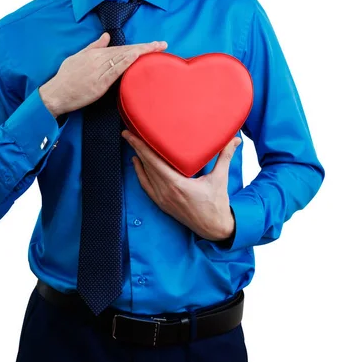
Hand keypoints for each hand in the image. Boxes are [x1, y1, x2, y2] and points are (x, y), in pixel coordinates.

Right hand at [39, 33, 167, 116]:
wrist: (55, 94)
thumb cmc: (65, 78)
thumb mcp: (77, 57)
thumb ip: (93, 46)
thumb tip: (106, 36)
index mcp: (94, 53)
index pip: (120, 47)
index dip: (137, 46)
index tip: (152, 44)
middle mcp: (98, 59)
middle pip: (126, 51)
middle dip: (145, 47)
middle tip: (162, 44)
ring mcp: (99, 71)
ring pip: (123, 58)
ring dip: (141, 53)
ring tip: (157, 49)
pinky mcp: (99, 83)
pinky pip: (115, 70)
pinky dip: (127, 62)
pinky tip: (138, 57)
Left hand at [122, 130, 240, 240]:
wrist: (214, 228)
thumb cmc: (217, 203)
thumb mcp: (220, 178)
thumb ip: (225, 157)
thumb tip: (235, 139)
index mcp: (178, 185)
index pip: (154, 161)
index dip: (141, 147)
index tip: (132, 135)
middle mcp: (166, 192)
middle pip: (146, 166)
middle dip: (136, 148)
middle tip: (127, 133)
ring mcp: (163, 199)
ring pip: (145, 175)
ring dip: (138, 158)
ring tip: (132, 143)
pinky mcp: (162, 204)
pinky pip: (146, 186)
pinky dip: (140, 174)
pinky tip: (137, 163)